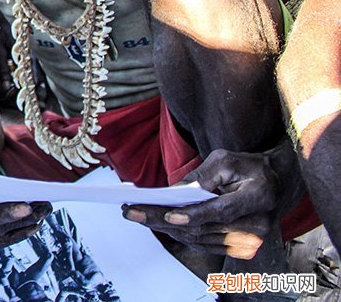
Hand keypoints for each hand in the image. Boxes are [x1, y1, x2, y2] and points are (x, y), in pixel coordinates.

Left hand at [122, 149, 280, 259]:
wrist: (277, 183)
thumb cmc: (248, 167)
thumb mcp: (226, 160)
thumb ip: (201, 176)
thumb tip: (172, 191)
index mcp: (257, 197)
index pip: (221, 211)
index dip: (193, 215)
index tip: (168, 215)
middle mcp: (255, 225)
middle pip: (203, 228)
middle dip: (163, 220)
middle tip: (131, 211)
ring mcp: (249, 241)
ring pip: (199, 238)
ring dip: (165, 228)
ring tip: (137, 215)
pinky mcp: (240, 248)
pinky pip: (203, 243)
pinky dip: (179, 233)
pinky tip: (156, 222)